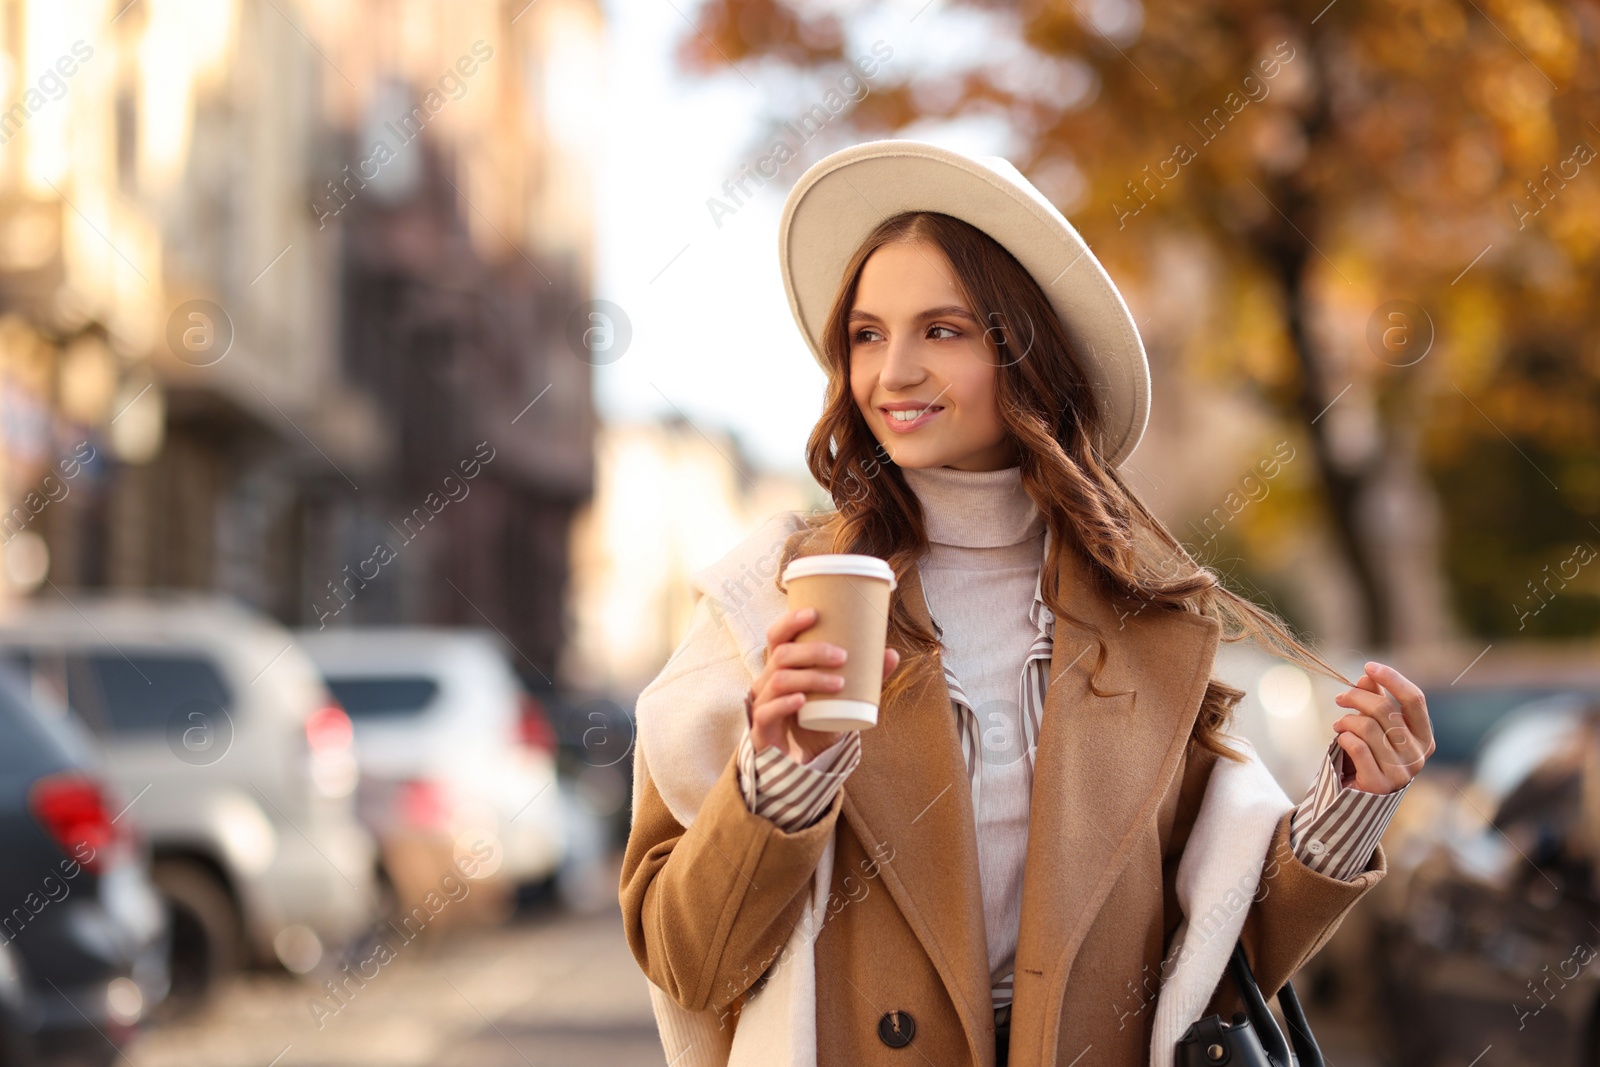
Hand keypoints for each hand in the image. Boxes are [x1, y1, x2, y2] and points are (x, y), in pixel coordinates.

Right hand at [747, 606, 899, 763]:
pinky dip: (785, 704)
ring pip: (779, 680)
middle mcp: (767, 681)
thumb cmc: (817, 721)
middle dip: (812, 651)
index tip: (815, 614)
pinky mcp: (761, 729)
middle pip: (781, 654)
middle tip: (842, 656)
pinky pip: (767, 711)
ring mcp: (762, 704)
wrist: (801, 762)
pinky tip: (802, 700)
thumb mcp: (841, 698)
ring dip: (810, 677)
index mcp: (781, 667)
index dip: (790, 622)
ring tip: (838, 683)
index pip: (777, 636)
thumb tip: (891, 653)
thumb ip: (865, 678)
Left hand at [1331, 661, 1435, 793]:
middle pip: (1386, 710)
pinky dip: (1344, 737)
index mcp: (1424, 737)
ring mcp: (1401, 772)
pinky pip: (1358, 747)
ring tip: (1339, 724)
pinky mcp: (1379, 784)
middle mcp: (1418, 754)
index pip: (1414, 699)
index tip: (1368, 666)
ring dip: (1347, 720)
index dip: (1392, 678)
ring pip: (1368, 727)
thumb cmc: (1371, 757)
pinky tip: (1341, 738)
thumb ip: (1375, 700)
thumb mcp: (1376, 726)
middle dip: (1357, 697)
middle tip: (1340, 698)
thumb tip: (1367, 677)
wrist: (1359, 798)